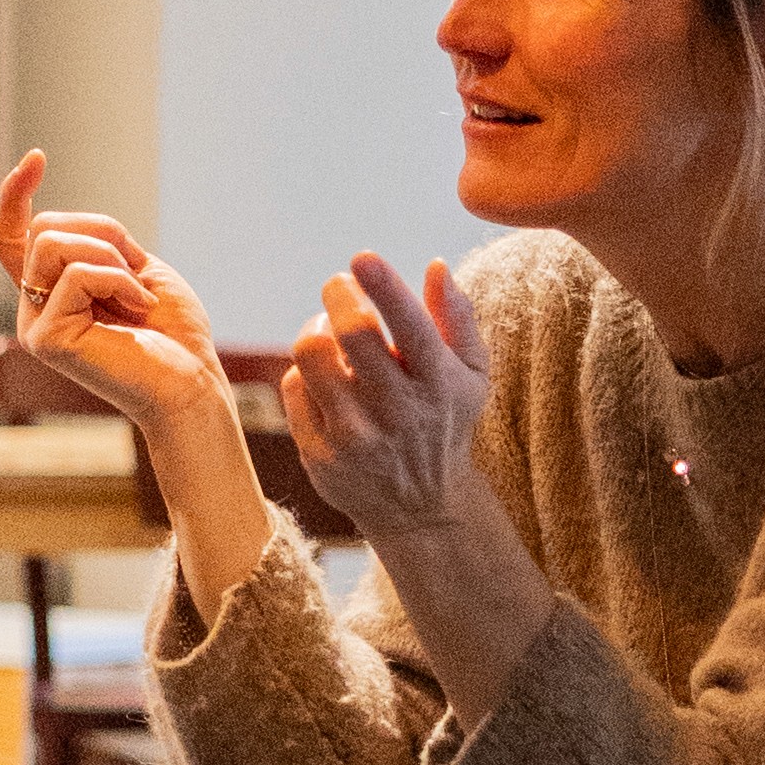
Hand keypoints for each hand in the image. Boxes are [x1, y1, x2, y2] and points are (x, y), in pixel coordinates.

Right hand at [0, 148, 236, 441]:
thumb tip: (49, 227)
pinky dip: (119, 280)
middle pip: (42, 228)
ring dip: (109, 256)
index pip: (11, 238)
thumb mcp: (134, 267)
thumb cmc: (173, 333)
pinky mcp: (47, 340)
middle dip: (102, 232)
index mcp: (52, 291)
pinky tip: (139, 307)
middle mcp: (34, 307)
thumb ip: (93, 245)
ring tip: (137, 291)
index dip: (14, 195)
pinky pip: (76, 275)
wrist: (193, 384)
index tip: (36, 158)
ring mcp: (36, 325)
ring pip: (51, 244)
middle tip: (139, 270)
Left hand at [276, 255, 496, 546]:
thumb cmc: (445, 420)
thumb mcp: (471, 374)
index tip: (362, 257)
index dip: (385, 287)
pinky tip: (324, 376)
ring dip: (315, 328)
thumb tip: (436, 266)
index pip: (412, 328)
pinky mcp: (320, 454)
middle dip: (339, 295)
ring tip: (328, 328)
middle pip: (352, 334)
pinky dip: (306, 371)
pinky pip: (294, 388)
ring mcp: (356, 437)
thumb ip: (457, 318)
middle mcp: (399, 411)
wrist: (421, 506)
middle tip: (339, 284)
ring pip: (312, 356)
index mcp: (440, 384)